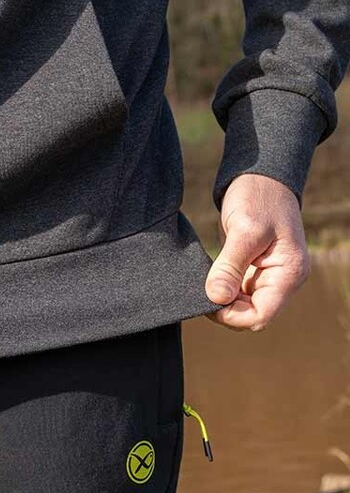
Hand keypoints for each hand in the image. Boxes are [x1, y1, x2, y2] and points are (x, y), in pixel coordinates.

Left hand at [204, 173, 310, 331]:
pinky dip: (222, 289)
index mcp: (289, 274)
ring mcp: (269, 277)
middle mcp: (282, 280)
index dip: (232, 315)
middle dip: (225, 309)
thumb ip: (230, 266)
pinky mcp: (255, 271)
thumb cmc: (259, 197)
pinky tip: (209, 277)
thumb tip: (217, 298)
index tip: (209, 299)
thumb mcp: (245, 230)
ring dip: (222, 300)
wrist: (261, 176)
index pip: (260, 316)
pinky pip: (238, 292)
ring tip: (204, 281)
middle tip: (202, 289)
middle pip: (251, 315)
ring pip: (243, 306)